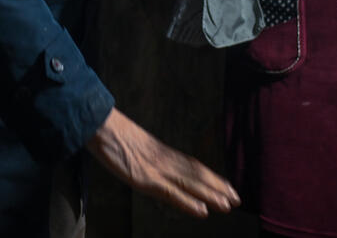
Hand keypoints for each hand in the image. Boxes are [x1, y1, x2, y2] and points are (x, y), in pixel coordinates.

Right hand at [86, 107, 240, 217]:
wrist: (100, 124)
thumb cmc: (112, 135)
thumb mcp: (133, 146)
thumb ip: (145, 157)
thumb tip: (150, 163)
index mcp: (162, 152)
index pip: (192, 165)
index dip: (210, 176)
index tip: (226, 185)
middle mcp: (164, 160)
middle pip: (196, 174)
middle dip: (217, 187)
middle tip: (236, 198)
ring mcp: (156, 170)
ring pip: (190, 184)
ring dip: (210, 195)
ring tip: (228, 205)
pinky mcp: (146, 179)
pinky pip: (171, 193)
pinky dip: (189, 203)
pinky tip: (203, 212)